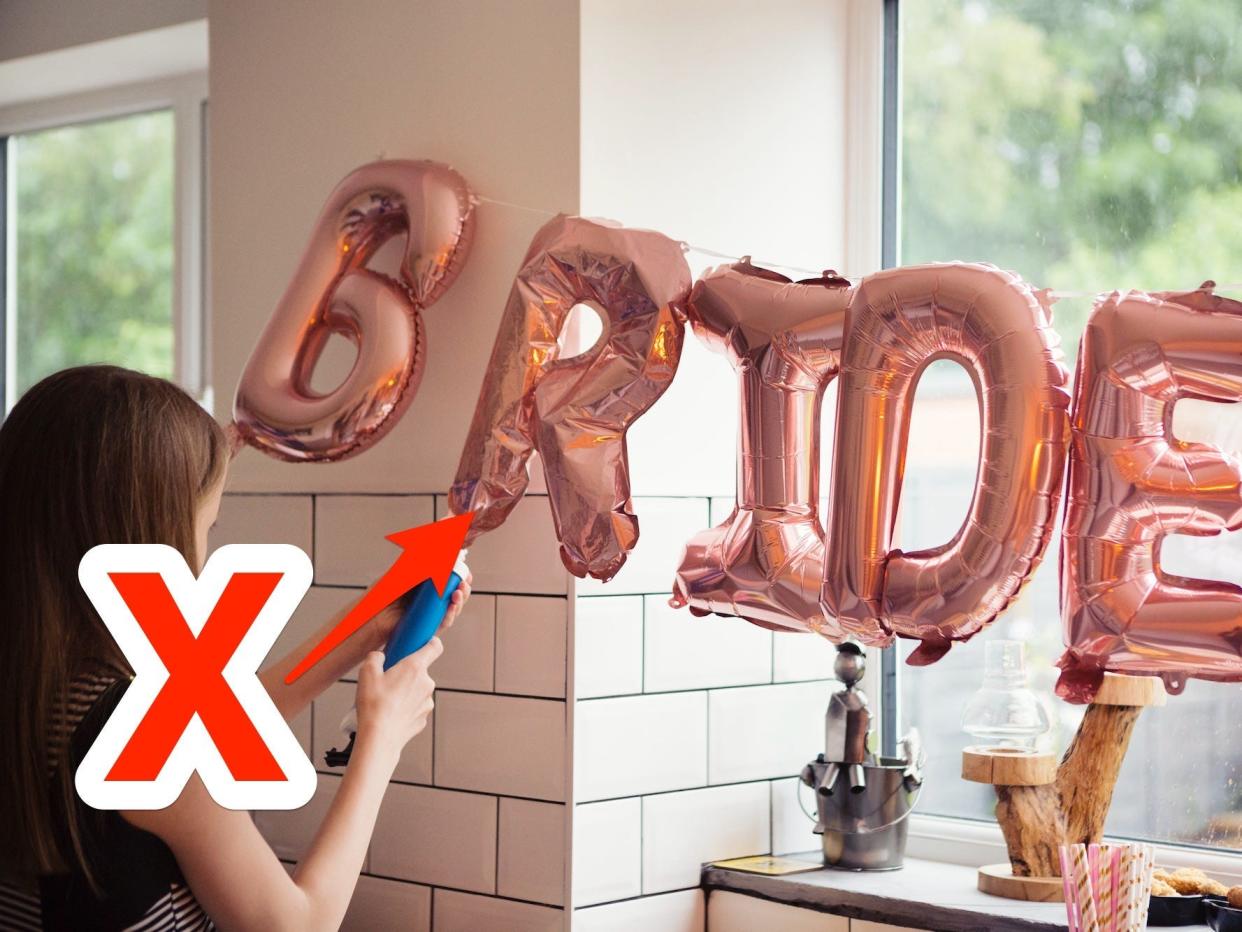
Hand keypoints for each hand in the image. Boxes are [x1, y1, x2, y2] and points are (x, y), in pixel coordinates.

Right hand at [354, 638, 441, 752]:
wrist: (379, 739)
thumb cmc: (374, 705)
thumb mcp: (366, 672)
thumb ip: (375, 657)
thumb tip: (380, 656)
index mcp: (415, 667)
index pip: (435, 646)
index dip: (430, 642)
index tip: (421, 643)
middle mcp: (427, 683)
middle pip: (421, 670)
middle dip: (407, 672)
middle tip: (389, 679)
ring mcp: (427, 702)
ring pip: (418, 690)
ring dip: (407, 691)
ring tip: (387, 700)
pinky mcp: (424, 718)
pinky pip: (416, 707)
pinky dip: (406, 708)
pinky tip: (391, 713)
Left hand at [365, 569, 472, 650]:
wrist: (372, 618)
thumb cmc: (381, 596)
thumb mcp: (401, 574)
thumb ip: (418, 562)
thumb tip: (434, 546)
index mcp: (425, 584)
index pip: (448, 578)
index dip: (459, 575)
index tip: (465, 570)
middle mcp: (430, 599)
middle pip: (455, 593)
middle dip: (464, 587)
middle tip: (464, 582)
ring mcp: (430, 613)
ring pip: (452, 607)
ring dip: (460, 600)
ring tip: (458, 593)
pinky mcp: (428, 627)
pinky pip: (443, 622)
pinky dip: (450, 615)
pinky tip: (451, 607)